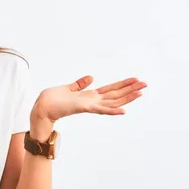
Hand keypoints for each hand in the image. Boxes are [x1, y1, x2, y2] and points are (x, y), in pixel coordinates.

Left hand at [32, 76, 146, 123]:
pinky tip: (123, 111)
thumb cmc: (53, 100)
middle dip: (130, 89)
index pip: (110, 89)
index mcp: (90, 96)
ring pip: (112, 102)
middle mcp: (92, 101)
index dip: (123, 85)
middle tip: (146, 84)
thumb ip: (80, 84)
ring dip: (127, 98)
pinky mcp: (83, 107)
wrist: (42, 108)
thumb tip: (91, 77)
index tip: (135, 80)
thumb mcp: (69, 88)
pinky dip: (112, 111)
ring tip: (140, 92)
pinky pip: (100, 110)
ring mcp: (89, 105)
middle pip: (116, 95)